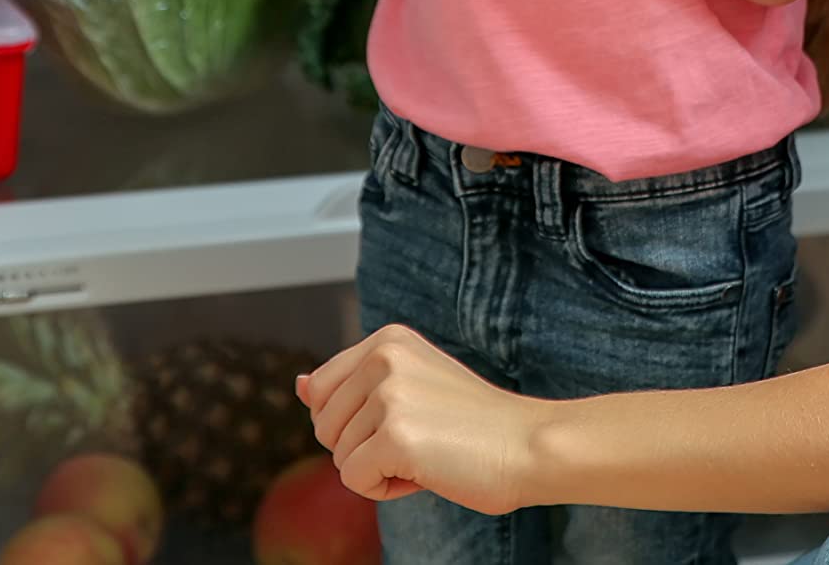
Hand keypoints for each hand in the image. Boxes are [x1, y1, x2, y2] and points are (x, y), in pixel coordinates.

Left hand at [298, 326, 548, 512]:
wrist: (530, 446)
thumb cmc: (474, 426)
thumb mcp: (411, 387)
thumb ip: (353, 385)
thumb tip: (298, 386)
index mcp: (388, 339)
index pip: (319, 389)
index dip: (352, 422)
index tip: (404, 420)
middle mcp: (384, 357)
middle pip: (323, 426)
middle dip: (362, 447)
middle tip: (422, 441)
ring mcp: (389, 394)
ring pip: (339, 457)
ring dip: (378, 469)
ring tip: (429, 453)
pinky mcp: (394, 435)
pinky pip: (355, 481)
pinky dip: (386, 490)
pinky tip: (427, 473)